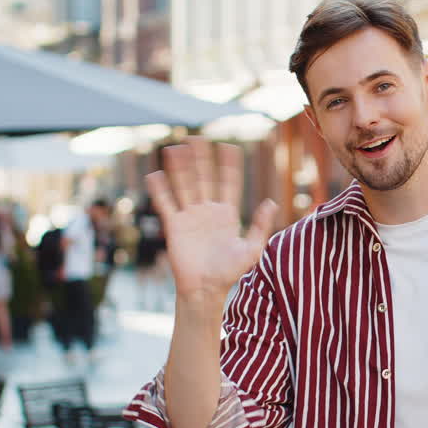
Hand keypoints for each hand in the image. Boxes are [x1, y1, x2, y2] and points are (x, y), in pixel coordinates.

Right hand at [145, 137, 277, 304]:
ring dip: (180, 168)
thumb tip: (271, 202)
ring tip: (175, 148)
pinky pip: (166, 204)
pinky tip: (156, 174)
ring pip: (185, 186)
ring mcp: (190, 217)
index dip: (229, 166)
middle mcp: (208, 211)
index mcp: (228, 214)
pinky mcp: (175, 226)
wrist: (206, 289)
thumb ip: (261, 226)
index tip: (229, 147)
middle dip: (201, 159)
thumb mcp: (252, 249)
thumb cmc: (230, 272)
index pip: (228, 183)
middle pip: (204, 178)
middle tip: (197, 138)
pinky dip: (161, 190)